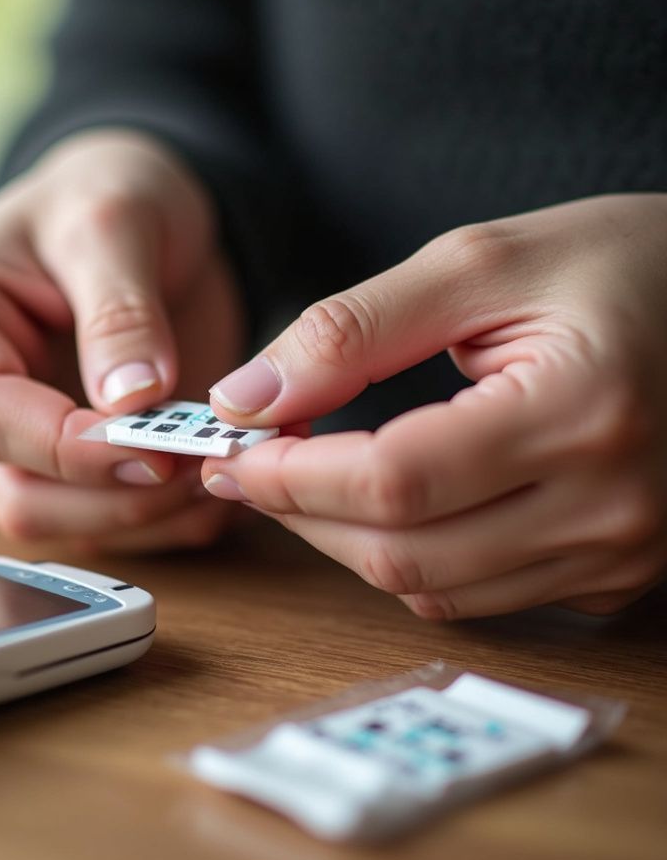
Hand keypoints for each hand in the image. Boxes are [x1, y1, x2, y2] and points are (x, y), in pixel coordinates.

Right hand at [0, 130, 241, 551]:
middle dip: (114, 496)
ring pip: (52, 520)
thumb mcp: (116, 224)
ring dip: (140, 517)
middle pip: (14, 490)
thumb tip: (129, 402)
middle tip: (203, 467)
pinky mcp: (45, 466)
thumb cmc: (105, 196)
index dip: (71, 448)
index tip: (160, 448)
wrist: (131, 221)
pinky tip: (206, 490)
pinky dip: (155, 521)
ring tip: (218, 476)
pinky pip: (91, 522)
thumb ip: (119, 312)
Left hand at [202, 194, 666, 617]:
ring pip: (432, 590)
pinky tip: (382, 509)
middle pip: (403, 552)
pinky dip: (407, 560)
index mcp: (581, 410)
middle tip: (249, 468)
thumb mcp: (485, 263)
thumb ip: (355, 330)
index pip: (396, 480)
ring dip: (346, 543)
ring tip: (303, 484)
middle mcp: (608, 506)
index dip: (294, 475)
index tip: (234, 451)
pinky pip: (477, 596)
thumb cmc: (624, 266)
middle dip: (303, 515)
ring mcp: (616, 555)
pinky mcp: (612, 576)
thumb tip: (247, 398)